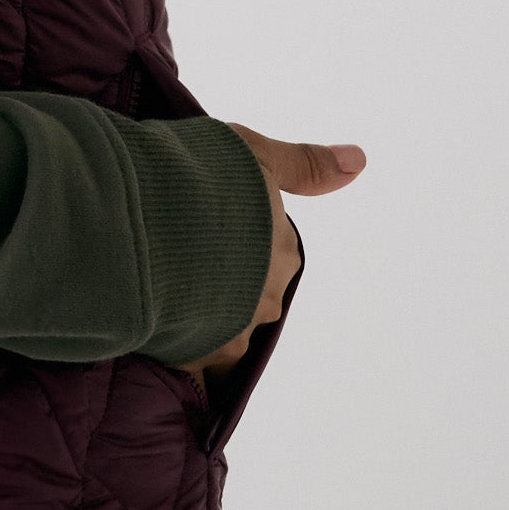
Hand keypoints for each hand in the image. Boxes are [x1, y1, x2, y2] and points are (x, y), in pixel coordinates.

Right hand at [177, 127, 366, 384]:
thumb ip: (303, 165)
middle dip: (217, 274)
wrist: (148, 223)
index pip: (262, 246)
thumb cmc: (202, 180)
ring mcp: (236, 329)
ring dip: (196, 307)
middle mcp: (268, 294)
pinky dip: (176, 336)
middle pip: (245, 289)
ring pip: (220, 324)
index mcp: (281, 248)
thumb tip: (360, 160)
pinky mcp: (200, 354)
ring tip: (158, 278)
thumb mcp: (254, 154)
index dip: (228, 230)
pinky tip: (153, 310)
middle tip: (176, 247)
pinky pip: (193, 352)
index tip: (199, 217)